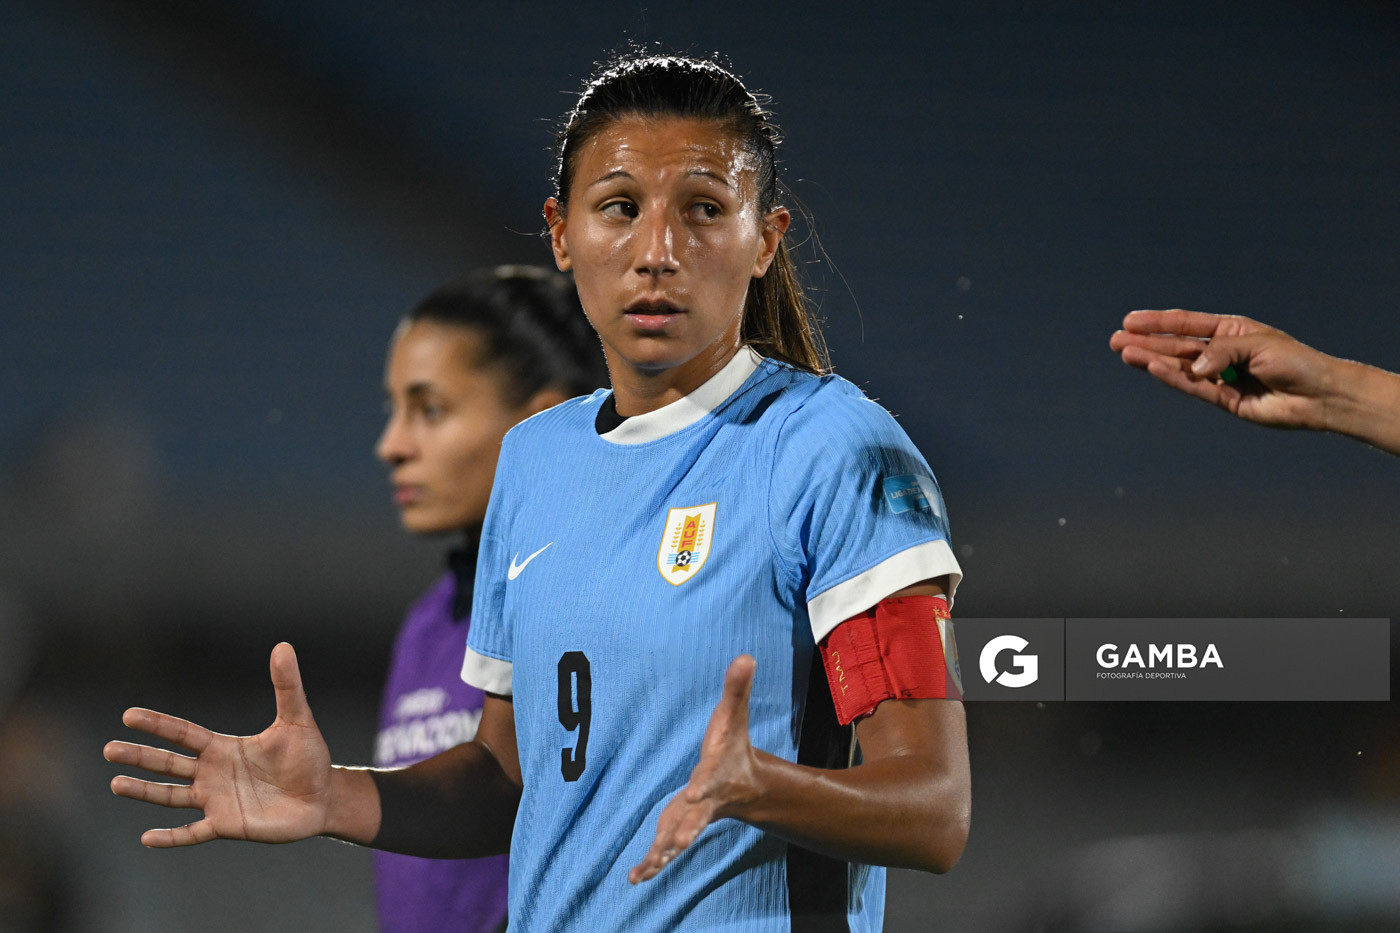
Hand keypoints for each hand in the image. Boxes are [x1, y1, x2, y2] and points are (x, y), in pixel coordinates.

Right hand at [104, 643, 334, 846]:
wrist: (324, 797)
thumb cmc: (308, 757)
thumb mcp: (297, 719)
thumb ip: (287, 686)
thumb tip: (283, 646)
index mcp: (223, 748)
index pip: (183, 734)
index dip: (157, 725)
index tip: (128, 716)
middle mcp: (213, 773)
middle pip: (168, 763)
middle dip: (139, 756)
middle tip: (108, 749)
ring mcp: (217, 800)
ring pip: (171, 796)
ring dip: (144, 791)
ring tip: (116, 783)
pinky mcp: (227, 825)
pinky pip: (192, 833)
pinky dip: (170, 837)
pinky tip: (147, 837)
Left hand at [629, 655, 760, 883]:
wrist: (740, 785)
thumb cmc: (730, 747)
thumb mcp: (733, 717)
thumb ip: (737, 689)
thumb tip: (746, 655)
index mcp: (713, 773)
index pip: (708, 778)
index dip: (703, 784)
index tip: (696, 791)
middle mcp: (703, 801)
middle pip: (694, 818)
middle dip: (686, 830)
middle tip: (678, 845)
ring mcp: (691, 818)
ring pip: (676, 839)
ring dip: (663, 854)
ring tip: (646, 870)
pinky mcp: (679, 827)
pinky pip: (665, 849)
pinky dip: (653, 864)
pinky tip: (636, 878)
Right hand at [1110, 309, 1338, 428]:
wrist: (1319, 396)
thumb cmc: (1295, 362)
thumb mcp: (1257, 346)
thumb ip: (1221, 353)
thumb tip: (1193, 367)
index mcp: (1231, 331)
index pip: (1187, 324)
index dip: (1158, 322)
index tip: (1130, 320)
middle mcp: (1220, 353)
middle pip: (1176, 346)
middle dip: (1146, 342)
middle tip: (1115, 339)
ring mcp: (1219, 377)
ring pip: (1178, 366)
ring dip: (1150, 360)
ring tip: (1123, 353)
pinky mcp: (1222, 399)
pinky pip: (1192, 387)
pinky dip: (1173, 378)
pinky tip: (1151, 368)